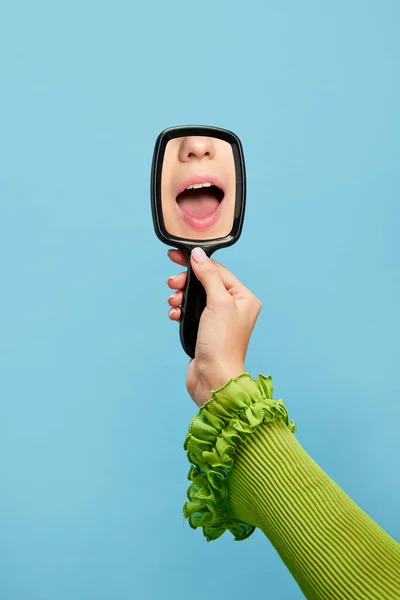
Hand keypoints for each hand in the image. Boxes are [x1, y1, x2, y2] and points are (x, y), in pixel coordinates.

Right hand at [166, 247, 261, 406]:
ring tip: (173, 302)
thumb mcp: (218, 303)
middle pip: (205, 283)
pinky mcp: (205, 331)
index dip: (196, 263)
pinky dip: (180, 311)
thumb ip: (208, 276)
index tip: (176, 256)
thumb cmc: (222, 343)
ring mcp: (219, 320)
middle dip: (186, 283)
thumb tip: (198, 254)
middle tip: (172, 284)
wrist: (213, 378)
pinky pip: (190, 313)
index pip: (218, 271)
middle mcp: (234, 308)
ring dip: (181, 297)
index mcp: (244, 298)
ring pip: (195, 298)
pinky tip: (175, 315)